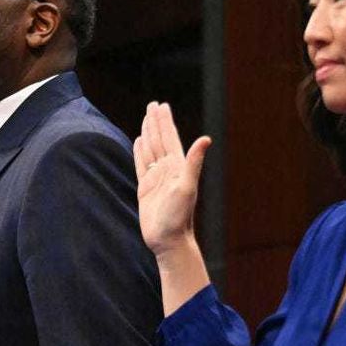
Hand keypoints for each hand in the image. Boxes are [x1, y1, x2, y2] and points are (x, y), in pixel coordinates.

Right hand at [133, 102, 210, 255]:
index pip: (169, 138)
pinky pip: (141, 164)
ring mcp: (156, 178)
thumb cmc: (179, 218)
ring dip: (148, 133)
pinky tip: (139, 142)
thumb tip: (206, 139)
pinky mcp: (146, 188)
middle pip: (159, 139)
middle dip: (155, 122)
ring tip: (145, 118)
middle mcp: (168, 170)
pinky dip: (139, 151)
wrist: (169, 240)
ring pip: (150, 149)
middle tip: (152, 104)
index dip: (165, 121)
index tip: (161, 106)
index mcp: (178, 167)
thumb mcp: (187, 188)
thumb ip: (194, 162)